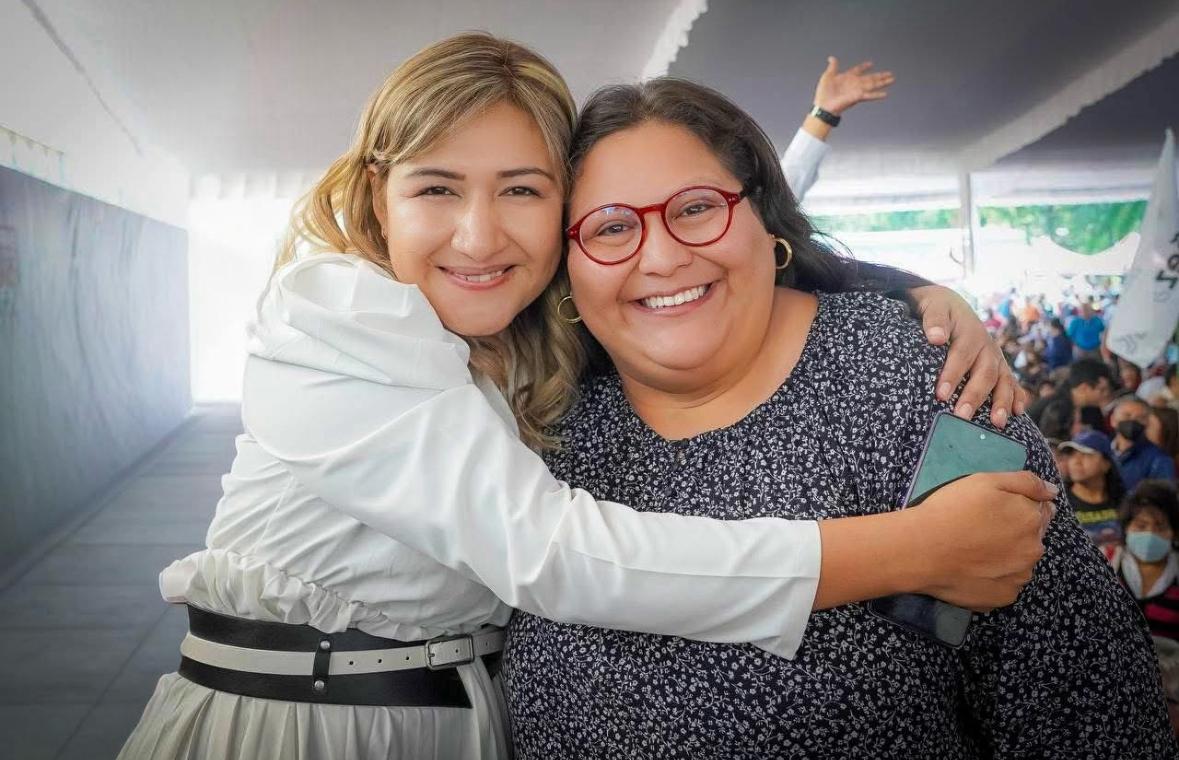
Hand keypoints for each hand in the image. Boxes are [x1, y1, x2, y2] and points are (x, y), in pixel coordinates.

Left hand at [813, 57, 893, 114]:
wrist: (823, 106)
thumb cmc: (824, 93)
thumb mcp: (827, 76)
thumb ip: (833, 66)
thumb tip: (831, 58)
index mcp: (847, 78)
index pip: (858, 70)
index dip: (864, 66)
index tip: (871, 63)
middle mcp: (854, 84)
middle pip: (870, 78)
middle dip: (880, 75)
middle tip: (889, 73)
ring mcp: (857, 90)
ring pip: (873, 84)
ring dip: (882, 82)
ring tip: (892, 79)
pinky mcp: (858, 97)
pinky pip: (870, 95)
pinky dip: (877, 94)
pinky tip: (885, 94)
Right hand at [906, 471, 1056, 611]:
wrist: (921, 550)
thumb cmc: (951, 510)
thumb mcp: (986, 481)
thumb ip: (1026, 482)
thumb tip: (1053, 492)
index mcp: (1032, 520)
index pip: (1042, 511)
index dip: (1020, 508)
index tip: (997, 510)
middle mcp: (1033, 551)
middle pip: (1032, 539)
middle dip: (1015, 533)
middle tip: (981, 529)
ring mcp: (1019, 578)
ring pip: (1019, 563)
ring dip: (1007, 557)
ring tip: (975, 552)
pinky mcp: (1003, 598)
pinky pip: (1005, 585)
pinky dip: (995, 578)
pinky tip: (973, 569)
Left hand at [912, 284, 1028, 428]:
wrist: (954, 306)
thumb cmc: (940, 310)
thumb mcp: (934, 306)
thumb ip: (934, 320)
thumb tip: (936, 338)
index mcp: (970, 333)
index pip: (961, 355)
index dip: (952, 374)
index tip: (941, 394)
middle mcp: (987, 347)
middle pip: (984, 373)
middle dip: (975, 396)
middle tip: (962, 416)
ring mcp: (996, 358)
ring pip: (1002, 381)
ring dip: (1001, 402)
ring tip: (997, 423)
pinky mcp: (999, 367)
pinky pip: (1012, 383)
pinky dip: (1017, 398)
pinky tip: (1018, 414)